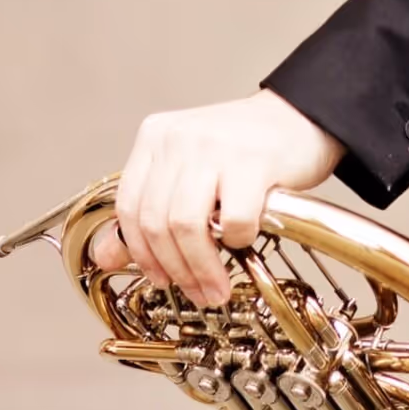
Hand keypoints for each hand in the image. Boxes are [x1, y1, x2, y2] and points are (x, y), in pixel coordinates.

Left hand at [90, 92, 344, 306]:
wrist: (301, 116)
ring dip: (202, 268)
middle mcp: (178, 138)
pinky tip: (245, 241)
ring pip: (186, 226)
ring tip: (218, 287)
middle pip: (156, 221)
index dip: (139, 252)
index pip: (128, 206)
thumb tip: (107, 256)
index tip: (159, 279)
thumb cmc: (245, 150)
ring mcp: (214, 147)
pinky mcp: (252, 161)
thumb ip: (149, 209)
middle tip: (197, 293)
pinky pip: (234, 220)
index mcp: (155, 137)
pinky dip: (238, 241)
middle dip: (174, 270)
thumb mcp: (188, 171)